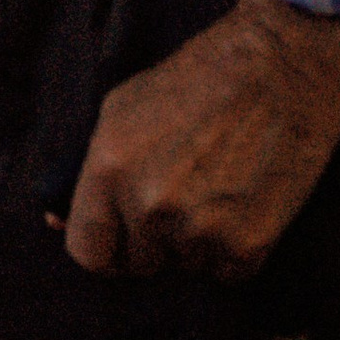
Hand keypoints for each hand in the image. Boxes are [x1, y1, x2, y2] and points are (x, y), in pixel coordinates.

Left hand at [60, 0, 339, 281]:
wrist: (282, 66)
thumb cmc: (200, 80)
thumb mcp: (123, 109)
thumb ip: (91, 168)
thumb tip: (57, 222)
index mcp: (110, 168)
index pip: (88, 251)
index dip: (105, 249)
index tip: (121, 242)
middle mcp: (149, 204)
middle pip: (140, 263)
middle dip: (156, 240)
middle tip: (185, 194)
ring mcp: (199, 228)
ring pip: (187, 266)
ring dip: (199, 241)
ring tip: (220, 186)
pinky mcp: (248, 244)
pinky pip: (228, 272)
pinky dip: (237, 247)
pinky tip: (245, 201)